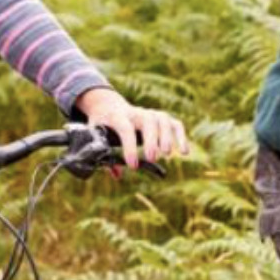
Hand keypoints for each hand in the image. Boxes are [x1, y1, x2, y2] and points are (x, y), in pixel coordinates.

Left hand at [74, 88, 188, 168]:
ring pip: (162, 119)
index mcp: (117, 116)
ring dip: (167, 136)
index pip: (125, 128)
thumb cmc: (102, 124)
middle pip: (148, 121)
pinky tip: (184, 152)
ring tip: (167, 154)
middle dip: (152, 140)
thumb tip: (117, 174)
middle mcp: (135, 113)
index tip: (133, 166)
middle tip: (152, 158)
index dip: (129, 147)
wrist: (107, 105)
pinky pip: (174, 124)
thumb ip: (104, 153)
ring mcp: (149, 113)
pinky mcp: (160, 118)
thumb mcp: (95, 135)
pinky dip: (181, 136)